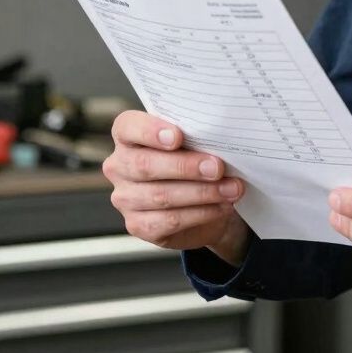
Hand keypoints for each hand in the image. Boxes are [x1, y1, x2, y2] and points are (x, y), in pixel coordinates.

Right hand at [103, 110, 249, 265]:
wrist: (201, 199)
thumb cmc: (195, 157)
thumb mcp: (195, 140)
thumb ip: (196, 134)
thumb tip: (220, 137)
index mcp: (128, 135)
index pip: (128, 127)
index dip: (150, 131)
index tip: (178, 137)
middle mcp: (119, 166)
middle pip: (146, 165)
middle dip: (186, 166)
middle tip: (218, 167)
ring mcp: (125, 198)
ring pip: (161, 196)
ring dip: (202, 192)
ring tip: (231, 188)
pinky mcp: (137, 225)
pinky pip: (169, 221)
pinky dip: (201, 213)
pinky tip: (221, 206)